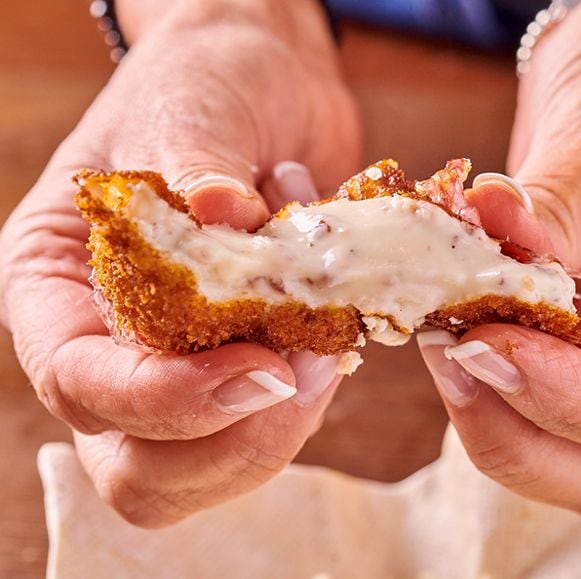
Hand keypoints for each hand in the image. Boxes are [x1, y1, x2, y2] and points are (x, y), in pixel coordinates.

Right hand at [0, 0, 359, 526]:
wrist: (266, 87)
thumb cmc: (200, 87)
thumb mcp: (182, 112)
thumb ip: (194, 170)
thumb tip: (227, 217)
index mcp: (56, 289)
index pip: (80, 385)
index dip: (164, 399)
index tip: (258, 368)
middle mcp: (112, 346)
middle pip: (143, 466)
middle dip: (231, 438)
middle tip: (305, 369)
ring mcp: (185, 365)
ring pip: (218, 463)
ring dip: (287, 420)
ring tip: (329, 333)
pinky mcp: (253, 362)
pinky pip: (281, 421)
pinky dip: (320, 391)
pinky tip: (339, 328)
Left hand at [418, 0, 580, 526]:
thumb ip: (564, 201)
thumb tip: (494, 251)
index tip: (497, 347)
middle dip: (527, 439)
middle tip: (456, 356)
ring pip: (560, 453)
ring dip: (489, 417)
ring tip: (439, 334)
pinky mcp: (558, 338)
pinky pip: (516, 395)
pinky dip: (472, 378)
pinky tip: (440, 322)